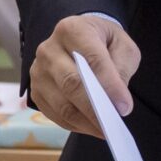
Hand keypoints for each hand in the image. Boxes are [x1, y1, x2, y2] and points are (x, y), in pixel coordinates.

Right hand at [30, 14, 142, 137]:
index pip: (92, 59)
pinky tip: (92, 128)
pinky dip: (75, 125)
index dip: (109, 85)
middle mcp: (48, 49)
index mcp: (72, 30)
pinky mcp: (35, 91)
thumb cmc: (103, 42)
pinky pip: (55, 114)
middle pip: (72, 83)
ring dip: (86, 122)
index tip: (124, 107)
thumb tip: (117, 101)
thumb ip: (122, 68)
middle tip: (114, 124)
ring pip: (62, 103)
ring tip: (106, 131)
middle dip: (95, 108)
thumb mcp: (122, 45)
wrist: (79, 38)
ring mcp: (38, 72)